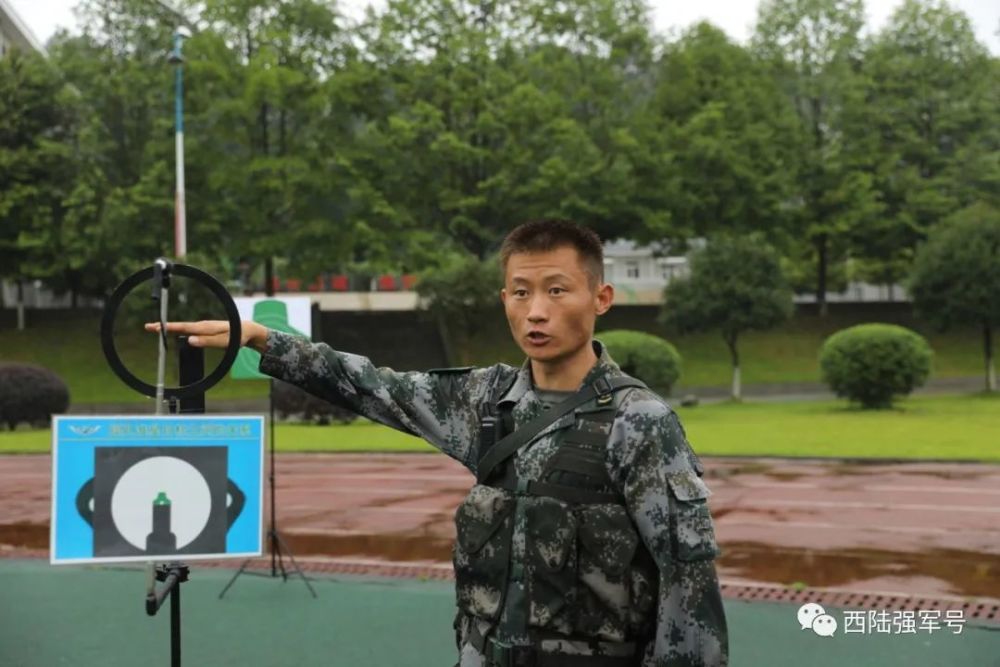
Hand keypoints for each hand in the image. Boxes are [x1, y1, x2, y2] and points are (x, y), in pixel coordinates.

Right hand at [144, 320, 267, 352]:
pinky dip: (178, 330)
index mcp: (204, 328)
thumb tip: (189, 340)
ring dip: (169, 328)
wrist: (247, 330)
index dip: (168, 327)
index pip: (182, 328)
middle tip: (148, 327)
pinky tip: (174, 333)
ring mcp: (203, 327)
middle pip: (179, 326)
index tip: (155, 327)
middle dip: (163, 326)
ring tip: (156, 329)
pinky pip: (189, 330)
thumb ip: (207, 341)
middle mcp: (202, 326)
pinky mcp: (206, 330)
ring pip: (183, 328)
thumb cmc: (237, 336)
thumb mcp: (224, 342)